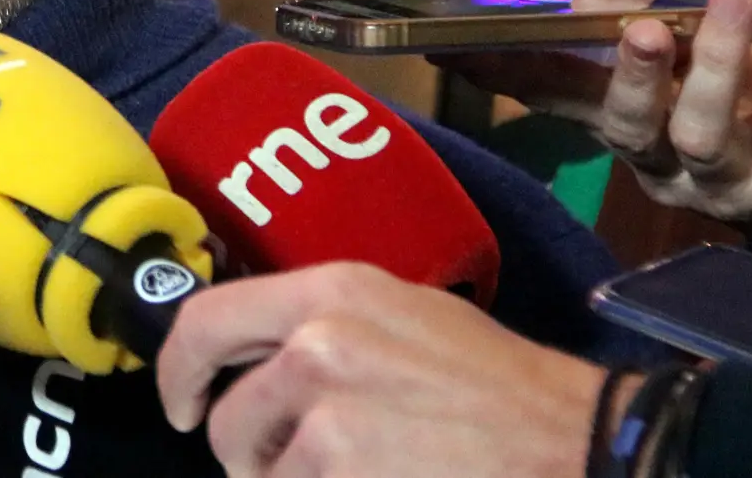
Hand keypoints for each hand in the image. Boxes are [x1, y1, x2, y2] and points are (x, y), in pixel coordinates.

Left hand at [158, 262, 603, 477]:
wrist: (574, 439)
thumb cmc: (496, 383)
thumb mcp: (405, 315)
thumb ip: (324, 326)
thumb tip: (260, 361)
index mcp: (330, 292)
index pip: (204, 322)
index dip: (178, 373)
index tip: (183, 406)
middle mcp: (317, 346)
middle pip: (226, 421)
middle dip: (247, 457)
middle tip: (284, 466)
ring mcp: (329, 419)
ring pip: (262, 476)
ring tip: (359, 473)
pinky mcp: (341, 474)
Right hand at [443, 0, 751, 285]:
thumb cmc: (751, 114)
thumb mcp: (692, 52)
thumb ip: (637, 3)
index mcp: (625, 128)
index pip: (551, 95)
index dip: (501, 70)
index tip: (450, 46)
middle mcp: (663, 164)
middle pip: (631, 126)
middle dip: (630, 75)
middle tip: (639, 28)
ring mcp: (729, 183)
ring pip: (709, 125)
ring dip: (718, 52)